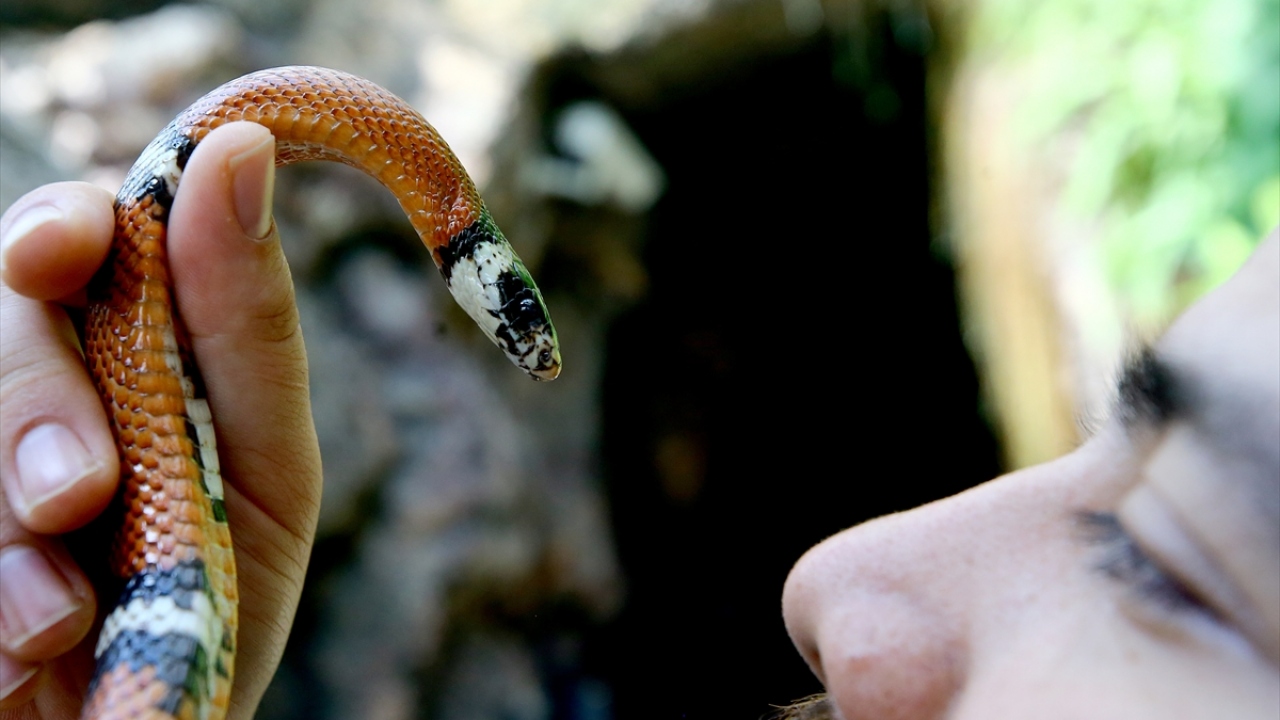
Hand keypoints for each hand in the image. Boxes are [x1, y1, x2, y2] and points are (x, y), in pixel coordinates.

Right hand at [0, 122, 322, 718]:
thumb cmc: (220, 589)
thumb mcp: (265, 464)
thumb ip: (246, 325)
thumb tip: (237, 151)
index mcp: (120, 351)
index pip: (65, 243)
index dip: (56, 228)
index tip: (64, 251)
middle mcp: (36, 396)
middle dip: (29, 402)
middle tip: (80, 492)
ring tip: (64, 617)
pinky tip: (28, 653)